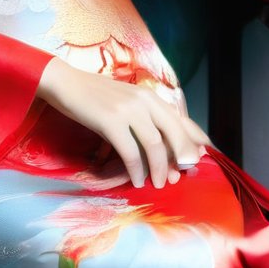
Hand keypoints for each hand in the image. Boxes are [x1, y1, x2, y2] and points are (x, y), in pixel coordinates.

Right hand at [36, 57, 211, 188]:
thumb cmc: (96, 96)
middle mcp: (144, 100)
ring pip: (154, 145)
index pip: (181, 119)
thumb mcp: (126, 101)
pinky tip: (137, 180)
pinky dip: (136, 170)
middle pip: (174, 132)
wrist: (66, 84)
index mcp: (150, 96)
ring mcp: (128, 110)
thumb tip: (164, 146)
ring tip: (158, 183)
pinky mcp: (111, 121)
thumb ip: (145, 117)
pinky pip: (130, 152)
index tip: (202, 157)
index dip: (195, 139)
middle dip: (181, 157)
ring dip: (159, 168)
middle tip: (182, 176)